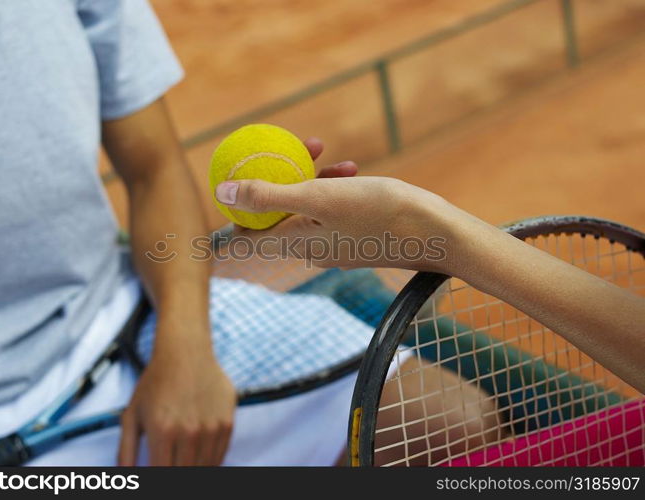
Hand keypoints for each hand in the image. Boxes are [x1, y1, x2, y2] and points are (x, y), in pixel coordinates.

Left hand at [118, 325, 235, 465]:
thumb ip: (125, 450)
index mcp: (162, 431)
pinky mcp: (227, 422)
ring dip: (193, 470)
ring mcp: (211, 427)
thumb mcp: (131, 414)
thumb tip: (125, 476)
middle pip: (185, 474)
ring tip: (183, 460)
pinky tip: (199, 455)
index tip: (159, 469)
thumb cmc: (156, 381)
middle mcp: (189, 431)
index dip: (159, 479)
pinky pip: (220, 455)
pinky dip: (210, 461)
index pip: (163, 474)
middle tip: (171, 464)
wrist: (185, 352)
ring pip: (205, 468)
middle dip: (176, 474)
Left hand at [215, 175, 475, 273]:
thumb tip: (221, 192)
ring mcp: (333, 244)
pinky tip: (350, 168)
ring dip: (309, 176)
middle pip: (275, 215)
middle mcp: (309, 249)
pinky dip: (333, 187)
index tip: (240, 177)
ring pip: (305, 207)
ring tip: (325, 149)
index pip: (245, 236)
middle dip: (277, 179)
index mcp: (294, 243)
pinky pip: (330, 209)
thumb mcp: (318, 197)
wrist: (435, 233)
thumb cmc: (378, 214)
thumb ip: (267, 196)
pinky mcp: (353, 236)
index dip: (235, 210)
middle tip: (288, 150)